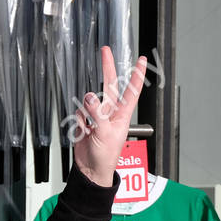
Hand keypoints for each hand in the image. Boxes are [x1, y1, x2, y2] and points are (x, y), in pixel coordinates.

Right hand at [72, 46, 147, 186]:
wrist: (91, 169)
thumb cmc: (105, 156)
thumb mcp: (104, 134)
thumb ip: (97, 113)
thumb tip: (90, 96)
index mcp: (122, 115)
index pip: (132, 90)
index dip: (136, 75)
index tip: (141, 60)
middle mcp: (111, 112)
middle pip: (110, 85)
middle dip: (108, 68)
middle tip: (106, 50)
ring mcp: (98, 115)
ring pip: (89, 101)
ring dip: (86, 113)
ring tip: (90, 129)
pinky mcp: (85, 120)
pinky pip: (79, 113)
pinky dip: (79, 122)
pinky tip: (83, 132)